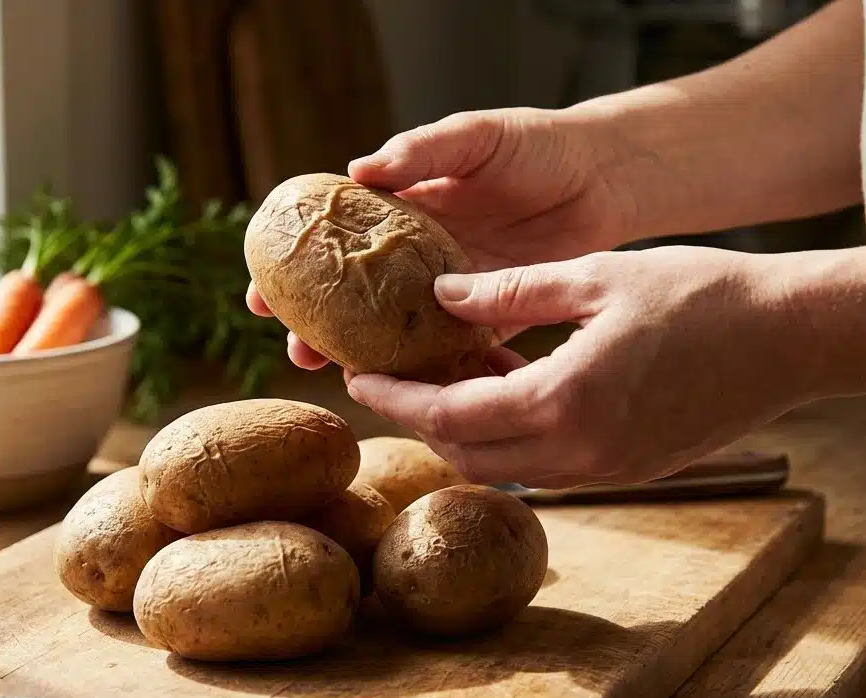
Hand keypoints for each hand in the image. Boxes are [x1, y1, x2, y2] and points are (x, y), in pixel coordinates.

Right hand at [247, 107, 639, 369]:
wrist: (605, 177)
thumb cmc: (535, 144)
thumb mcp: (474, 136)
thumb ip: (421, 150)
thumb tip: (357, 170)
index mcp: (400, 212)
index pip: (331, 244)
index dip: (293, 269)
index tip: (260, 293)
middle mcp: (415, 259)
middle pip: (353, 300)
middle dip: (318, 326)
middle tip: (294, 349)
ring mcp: (450, 293)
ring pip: (396, 334)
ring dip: (366, 357)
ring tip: (341, 376)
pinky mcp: (491, 320)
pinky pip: (453, 352)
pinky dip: (431, 372)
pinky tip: (410, 392)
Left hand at [343, 247, 817, 487]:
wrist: (796, 337)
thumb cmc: (705, 295)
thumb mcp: (595, 277)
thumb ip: (510, 291)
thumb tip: (442, 297)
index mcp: (562, 403)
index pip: (448, 416)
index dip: (396, 400)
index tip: (358, 379)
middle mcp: (579, 452)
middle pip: (466, 454)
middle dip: (421, 419)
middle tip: (396, 376)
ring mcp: (606, 470)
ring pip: (504, 468)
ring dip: (466, 429)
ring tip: (452, 373)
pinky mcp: (629, 470)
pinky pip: (546, 466)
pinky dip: (511, 435)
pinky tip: (510, 385)